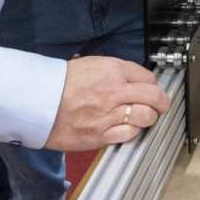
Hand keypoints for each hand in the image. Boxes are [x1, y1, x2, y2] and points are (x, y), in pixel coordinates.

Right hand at [44, 56, 170, 150]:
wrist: (37, 102)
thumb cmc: (61, 82)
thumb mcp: (92, 64)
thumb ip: (116, 71)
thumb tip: (135, 79)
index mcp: (113, 71)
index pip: (148, 77)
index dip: (154, 84)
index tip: (154, 89)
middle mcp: (114, 92)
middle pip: (153, 97)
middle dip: (162, 101)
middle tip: (162, 104)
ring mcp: (107, 115)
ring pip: (145, 117)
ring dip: (149, 117)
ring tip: (147, 117)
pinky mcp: (99, 135)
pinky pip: (128, 135)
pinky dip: (133, 132)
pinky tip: (130, 128)